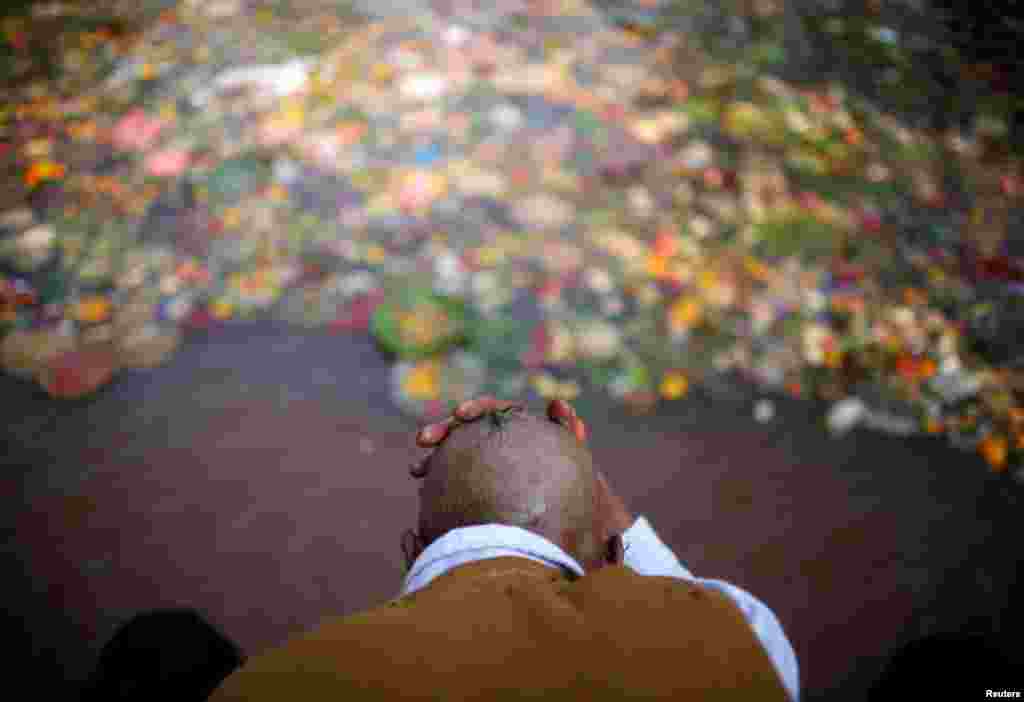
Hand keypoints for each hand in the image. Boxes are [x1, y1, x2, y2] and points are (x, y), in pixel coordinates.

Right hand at [410, 396, 633, 535]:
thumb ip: (567, 435)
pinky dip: (437, 480)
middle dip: (444, 430)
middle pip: (467, 429)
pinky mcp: (476, 487)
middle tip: (424, 439)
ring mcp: (487, 465)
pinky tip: (424, 487)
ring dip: (434, 457)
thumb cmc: (576, 494)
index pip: (494, 411)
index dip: (475, 408)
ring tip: (418, 469)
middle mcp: (501, 445)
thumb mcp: (573, 466)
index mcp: (520, 430)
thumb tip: (559, 403)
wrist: (572, 530)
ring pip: (455, 454)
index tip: (461, 414)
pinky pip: (452, 479)